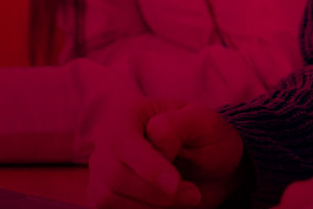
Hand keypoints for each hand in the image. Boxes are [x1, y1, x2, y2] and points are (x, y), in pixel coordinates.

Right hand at [88, 98, 244, 208]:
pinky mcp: (103, 195)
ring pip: (110, 198)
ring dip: (152, 206)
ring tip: (182, 198)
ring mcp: (101, 169)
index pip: (123, 142)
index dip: (148, 167)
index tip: (175, 184)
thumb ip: (175, 124)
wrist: (210, 168)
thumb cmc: (206, 139)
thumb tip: (153, 141)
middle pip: (114, 175)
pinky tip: (164, 206)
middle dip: (155, 192)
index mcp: (129, 113)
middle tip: (192, 194)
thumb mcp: (203, 121)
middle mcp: (107, 139)